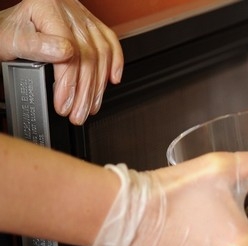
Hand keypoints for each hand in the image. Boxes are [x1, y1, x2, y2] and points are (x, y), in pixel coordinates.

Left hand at [0, 0, 123, 124]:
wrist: (6, 25)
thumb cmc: (6, 32)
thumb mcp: (10, 39)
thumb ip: (35, 46)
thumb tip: (64, 54)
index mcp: (48, 9)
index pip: (70, 51)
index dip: (69, 83)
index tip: (64, 104)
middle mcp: (69, 12)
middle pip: (89, 56)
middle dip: (85, 91)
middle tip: (79, 113)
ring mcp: (82, 18)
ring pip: (101, 54)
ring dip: (99, 86)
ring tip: (91, 106)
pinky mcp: (90, 25)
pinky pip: (110, 42)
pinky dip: (115, 62)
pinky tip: (112, 79)